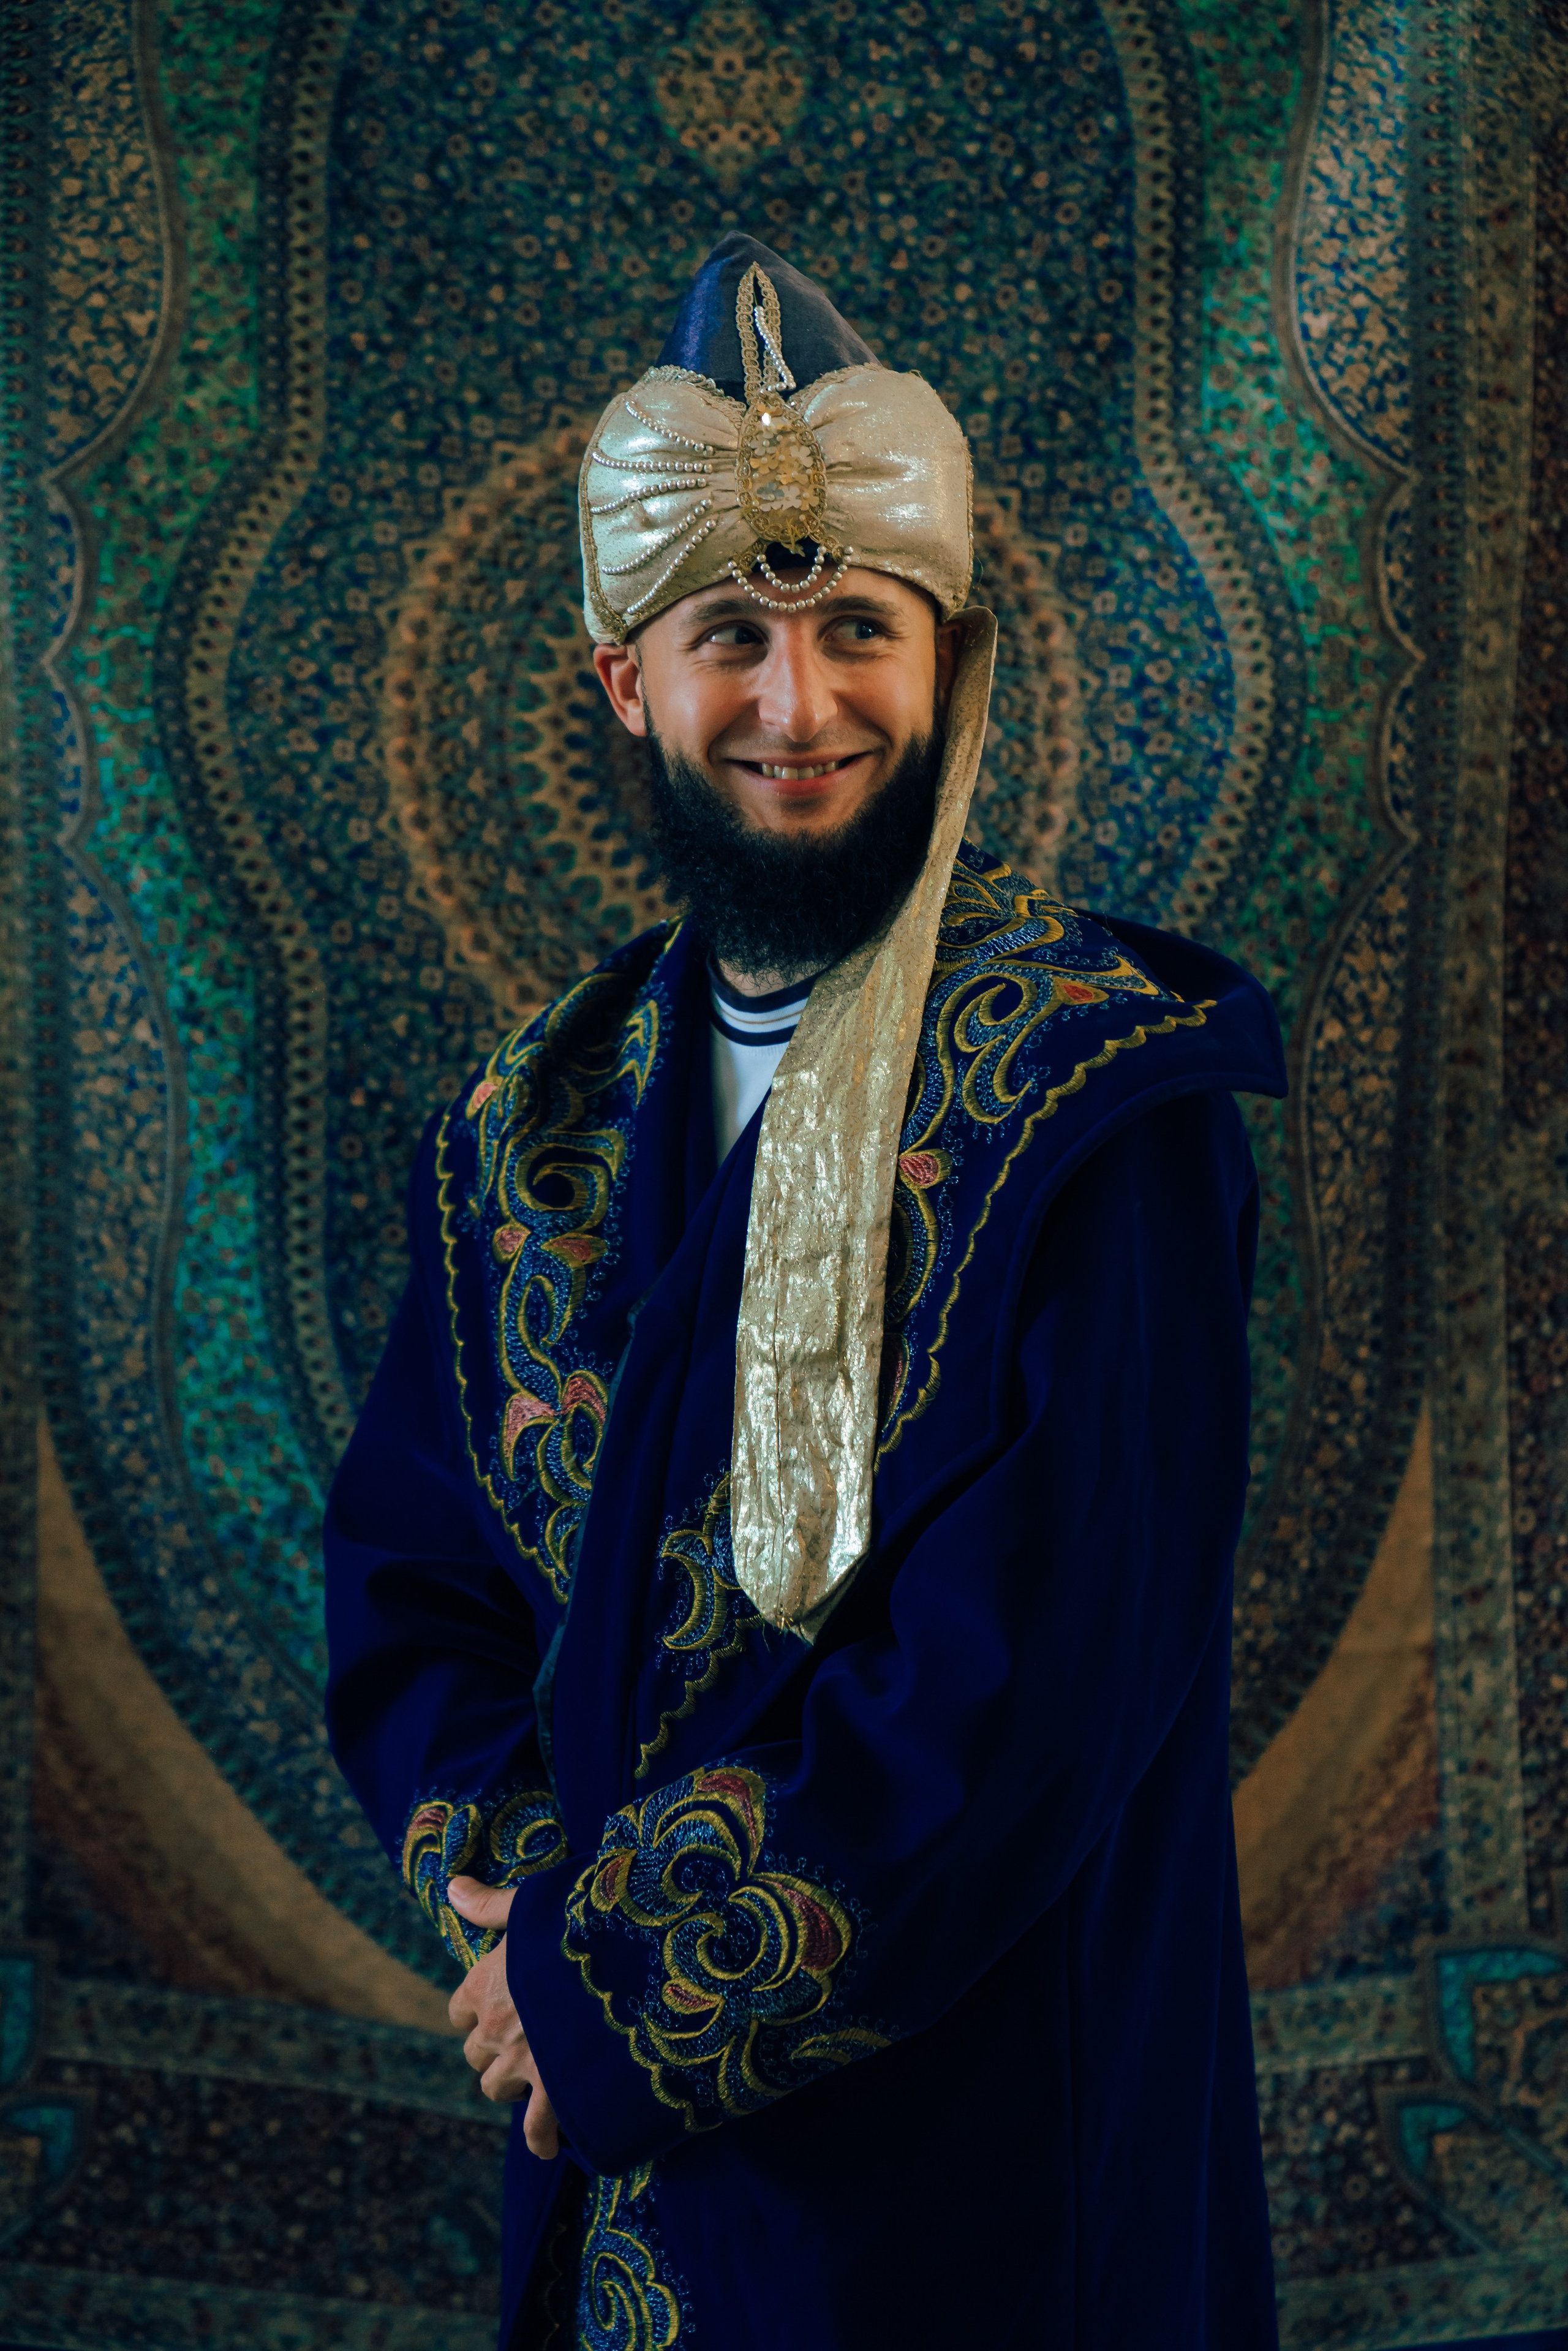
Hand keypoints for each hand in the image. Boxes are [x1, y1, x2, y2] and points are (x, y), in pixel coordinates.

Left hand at [446, 1878, 559, 2157]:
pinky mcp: (555, 2088)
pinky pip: (536, 2128)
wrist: (624, 1959)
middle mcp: (495, 2028)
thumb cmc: (577, 1926)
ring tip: (538, 2072)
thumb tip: (451, 1885)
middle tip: (528, 2035)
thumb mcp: (531, 1905)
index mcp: (484, 1984)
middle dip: (495, 2048)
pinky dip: (540, 2138)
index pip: (459, 2010)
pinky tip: (548, 2145)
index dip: (477, 2009)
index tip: (501, 2002)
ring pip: (495, 2087)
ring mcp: (523, 2061)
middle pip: (475, 2053)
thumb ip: (489, 1904)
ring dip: (512, 2083)